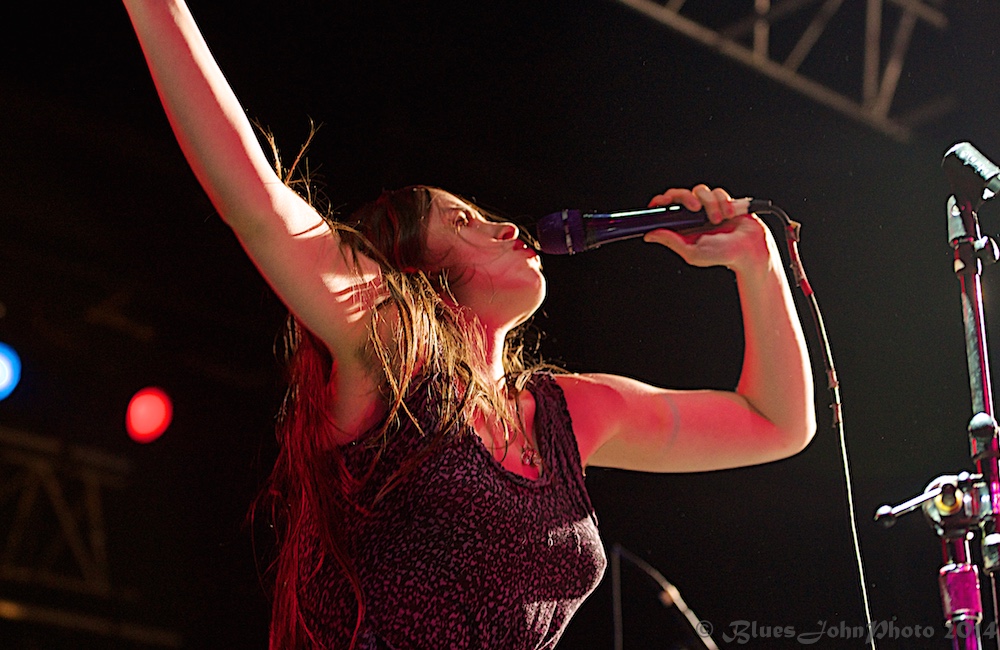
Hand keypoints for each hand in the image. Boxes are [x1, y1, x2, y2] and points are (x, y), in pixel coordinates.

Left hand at [642, 184, 771, 274]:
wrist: (751, 248)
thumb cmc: (723, 254)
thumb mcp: (692, 252)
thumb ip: (671, 241)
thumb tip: (650, 234)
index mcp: (682, 227)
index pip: (666, 209)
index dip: (660, 202)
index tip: (660, 202)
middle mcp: (693, 215)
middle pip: (680, 194)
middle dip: (686, 197)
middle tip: (695, 208)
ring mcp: (708, 207)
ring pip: (700, 190)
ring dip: (710, 204)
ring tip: (718, 220)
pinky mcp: (723, 201)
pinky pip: (718, 192)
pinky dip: (724, 203)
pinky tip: (729, 215)